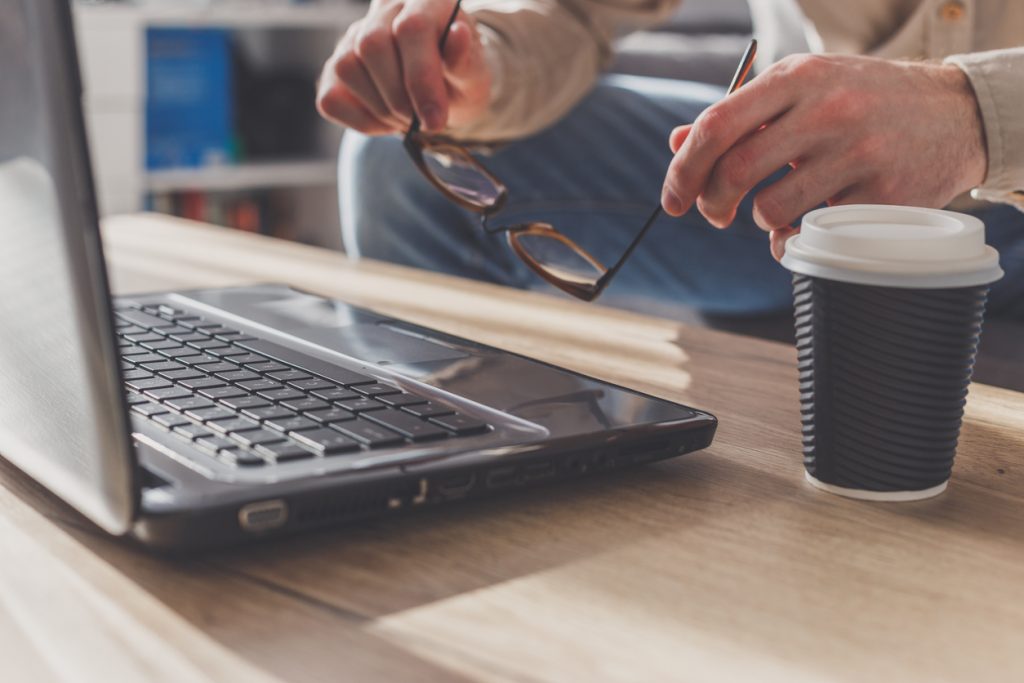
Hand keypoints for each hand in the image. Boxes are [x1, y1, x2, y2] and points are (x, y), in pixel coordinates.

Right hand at [316, 0, 491, 134]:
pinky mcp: (335, 68)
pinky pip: (332, 98)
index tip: (435, 119)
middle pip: (372, 45)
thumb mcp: (475, 75)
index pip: (411, 28)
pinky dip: (362, 121)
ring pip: (346, 68)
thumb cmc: (460, 78)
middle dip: (399, 97)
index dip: (421, 78)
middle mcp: (385, 9)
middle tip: (422, 121)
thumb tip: (458, 35)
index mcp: (426, 0)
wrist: (445, 89)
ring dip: (381, 110)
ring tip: (408, 119)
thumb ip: (466, 60)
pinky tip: (387, 121)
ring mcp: (353, 36)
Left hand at [660, 55, 987, 259]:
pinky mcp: (884, 193)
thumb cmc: (861, 103)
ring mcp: (859, 152)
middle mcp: (827, 110)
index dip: (683, 168)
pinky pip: (813, 233)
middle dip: (711, 203)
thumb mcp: (803, 91)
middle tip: (713, 214)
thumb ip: (740, 116)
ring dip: (761, 222)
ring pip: (771, 208)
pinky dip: (796, 240)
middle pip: (736, 170)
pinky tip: (807, 225)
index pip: (717, 124)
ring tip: (775, 212)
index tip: (673, 198)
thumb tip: (677, 143)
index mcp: (798, 78)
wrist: (953, 113)